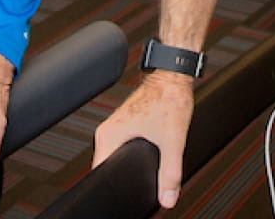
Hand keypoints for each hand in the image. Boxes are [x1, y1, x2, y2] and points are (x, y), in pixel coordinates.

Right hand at [94, 71, 194, 208]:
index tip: (123, 194)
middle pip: (109, 166)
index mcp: (108, 136)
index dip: (111, 187)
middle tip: (138, 183)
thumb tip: (167, 198)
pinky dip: (133, 155)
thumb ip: (171, 173)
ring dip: (129, 166)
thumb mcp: (172, 141)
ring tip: (143, 168)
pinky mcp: (126, 124)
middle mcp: (107, 131)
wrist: (174, 76)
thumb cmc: (168, 98)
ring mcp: (116, 126)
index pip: (100, 173)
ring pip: (117, 156)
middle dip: (123, 178)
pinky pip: (124, 147)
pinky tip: (147, 156)